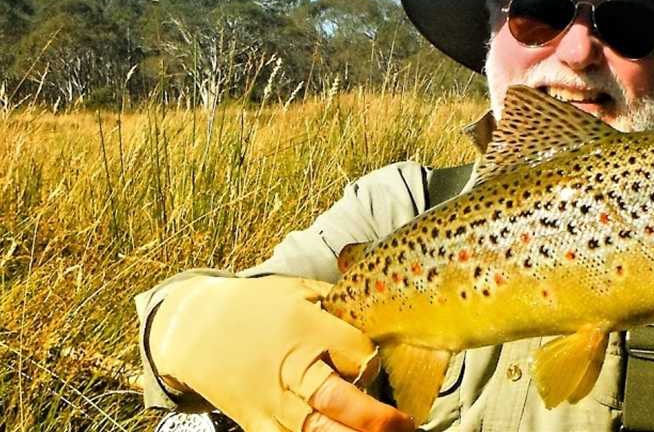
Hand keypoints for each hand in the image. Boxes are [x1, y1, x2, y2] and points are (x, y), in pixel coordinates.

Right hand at [149, 275, 413, 431]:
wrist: (195, 326)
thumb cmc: (253, 305)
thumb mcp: (298, 289)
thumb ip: (337, 303)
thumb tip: (377, 311)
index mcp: (305, 329)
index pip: (356, 351)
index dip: (376, 361)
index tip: (388, 364)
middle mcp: (290, 368)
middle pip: (336, 401)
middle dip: (374, 419)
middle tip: (404, 425)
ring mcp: (271, 401)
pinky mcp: (254, 422)